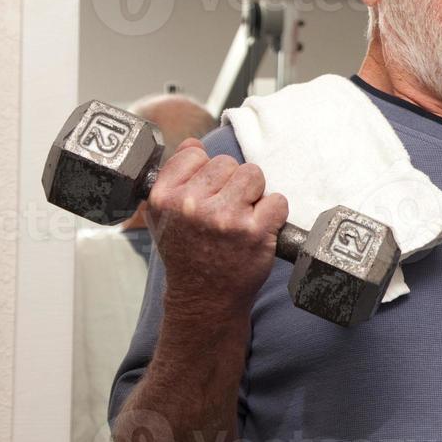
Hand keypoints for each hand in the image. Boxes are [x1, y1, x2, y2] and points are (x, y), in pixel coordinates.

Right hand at [145, 139, 290, 320]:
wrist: (204, 297)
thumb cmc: (186, 254)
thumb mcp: (163, 216)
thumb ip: (174, 177)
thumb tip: (193, 144)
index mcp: (165, 197)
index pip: (196, 154)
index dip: (207, 172)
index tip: (208, 192)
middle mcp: (192, 205)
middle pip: (229, 163)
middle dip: (233, 183)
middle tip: (227, 210)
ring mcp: (225, 218)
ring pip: (254, 175)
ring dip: (255, 194)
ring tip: (243, 216)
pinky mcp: (255, 232)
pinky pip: (277, 200)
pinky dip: (274, 213)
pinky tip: (259, 228)